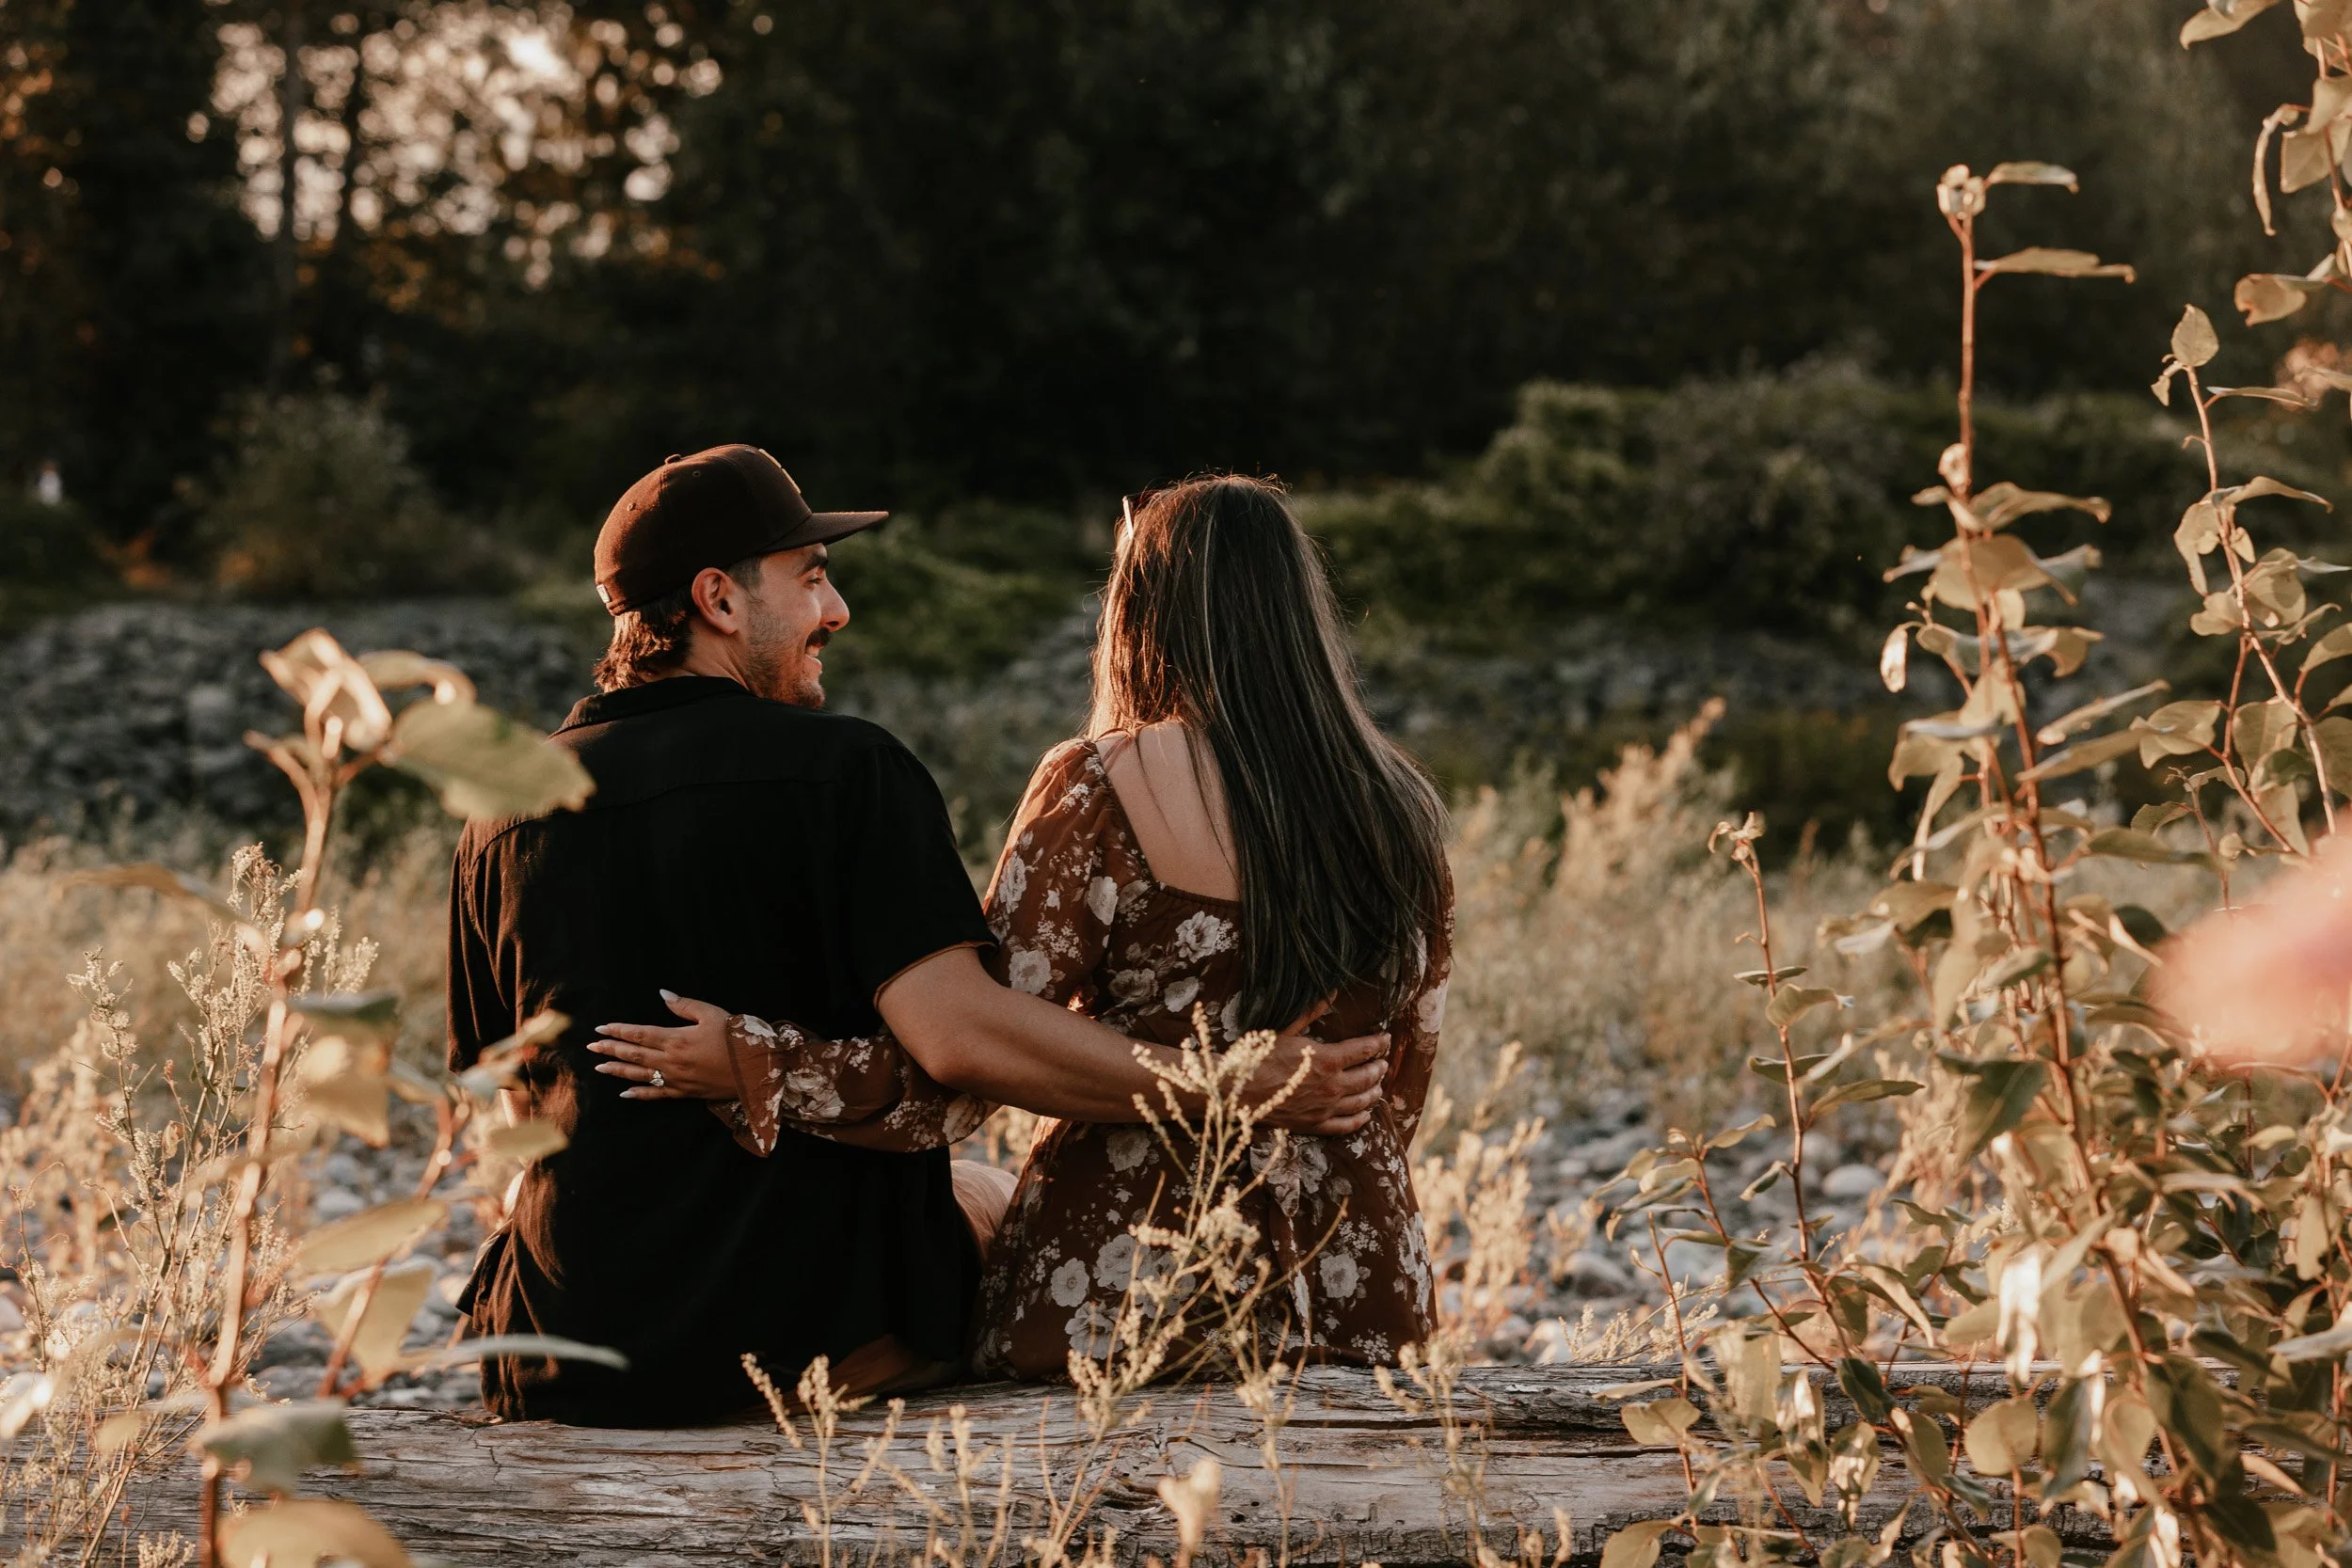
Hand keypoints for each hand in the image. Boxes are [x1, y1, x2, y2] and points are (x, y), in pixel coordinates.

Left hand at [587, 991, 737, 1099]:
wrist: (758, 1069)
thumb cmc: (737, 1038)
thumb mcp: (713, 1014)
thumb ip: (685, 1005)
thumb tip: (663, 994)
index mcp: (676, 1039)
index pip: (639, 1034)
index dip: (618, 1031)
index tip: (600, 1028)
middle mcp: (671, 1061)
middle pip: (633, 1054)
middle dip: (610, 1049)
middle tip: (591, 1047)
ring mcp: (677, 1079)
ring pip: (640, 1075)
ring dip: (618, 1070)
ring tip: (600, 1067)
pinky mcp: (686, 1092)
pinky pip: (657, 1094)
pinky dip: (640, 1094)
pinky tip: (625, 1093)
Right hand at [1251, 1003, 1388, 1134]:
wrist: (1236, 1091)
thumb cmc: (1258, 1057)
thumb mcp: (1285, 1029)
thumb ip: (1312, 1012)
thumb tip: (1332, 992)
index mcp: (1327, 1059)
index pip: (1363, 1050)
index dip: (1377, 1043)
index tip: (1384, 1038)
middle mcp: (1331, 1086)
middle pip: (1367, 1077)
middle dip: (1378, 1068)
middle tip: (1383, 1062)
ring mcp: (1324, 1109)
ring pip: (1361, 1102)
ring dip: (1374, 1092)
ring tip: (1379, 1086)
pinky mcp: (1314, 1125)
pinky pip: (1345, 1126)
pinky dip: (1359, 1120)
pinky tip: (1365, 1115)